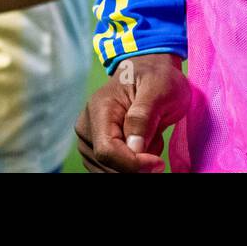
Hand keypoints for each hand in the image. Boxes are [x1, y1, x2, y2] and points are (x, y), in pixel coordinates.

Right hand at [74, 52, 189, 172]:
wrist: (151, 73)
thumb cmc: (156, 78)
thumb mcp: (159, 89)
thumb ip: (144, 116)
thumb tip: (133, 148)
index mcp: (99, 108)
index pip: (107, 151)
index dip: (132, 164)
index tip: (158, 162)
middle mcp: (86, 126)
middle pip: (108, 165)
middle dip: (137, 163)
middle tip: (157, 138)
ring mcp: (88, 141)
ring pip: (112, 172)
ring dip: (136, 164)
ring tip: (150, 136)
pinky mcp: (95, 151)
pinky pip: (114, 171)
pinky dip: (132, 166)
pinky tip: (143, 144)